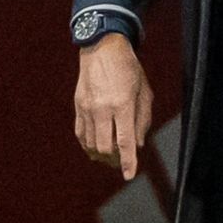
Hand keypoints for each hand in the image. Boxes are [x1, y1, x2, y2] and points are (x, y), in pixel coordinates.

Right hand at [74, 34, 152, 178]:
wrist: (102, 47)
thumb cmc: (128, 68)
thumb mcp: (144, 91)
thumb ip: (142, 120)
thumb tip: (138, 145)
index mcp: (122, 104)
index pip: (124, 141)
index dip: (128, 161)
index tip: (129, 175)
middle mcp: (102, 108)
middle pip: (105, 148)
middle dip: (115, 160)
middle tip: (122, 162)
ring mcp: (87, 108)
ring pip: (91, 144)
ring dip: (102, 155)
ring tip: (111, 157)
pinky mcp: (78, 106)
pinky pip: (81, 134)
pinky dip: (88, 145)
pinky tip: (96, 147)